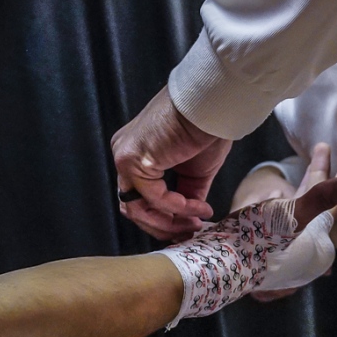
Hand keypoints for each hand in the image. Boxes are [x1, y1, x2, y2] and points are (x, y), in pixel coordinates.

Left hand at [112, 86, 231, 240]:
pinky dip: (178, 208)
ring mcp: (124, 157)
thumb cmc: (206, 128)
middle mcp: (124, 155)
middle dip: (165, 226)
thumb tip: (189, 219)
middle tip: (191, 231)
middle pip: (133, 207)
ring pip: (138, 209)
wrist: (212, 105)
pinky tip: (198, 207)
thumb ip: (186, 194)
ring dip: (170, 221)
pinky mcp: (132, 160)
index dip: (164, 219)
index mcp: (136, 154)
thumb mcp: (196, 171)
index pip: (139, 198)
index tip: (190, 227)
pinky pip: (154, 198)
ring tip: (196, 222)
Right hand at [158, 168, 336, 324]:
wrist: (216, 264)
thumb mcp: (294, 214)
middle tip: (322, 147)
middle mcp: (305, 252)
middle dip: (321, 176)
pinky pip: (285, 218)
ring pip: (300, 210)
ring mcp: (286, 252)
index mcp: (319, 246)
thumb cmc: (257, 239)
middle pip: (318, 205)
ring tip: (307, 164)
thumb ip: (323, 196)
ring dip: (305, 185)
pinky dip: (288, 200)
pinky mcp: (265, 248)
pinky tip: (281, 191)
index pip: (336, 204)